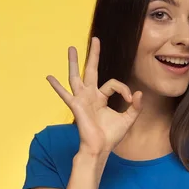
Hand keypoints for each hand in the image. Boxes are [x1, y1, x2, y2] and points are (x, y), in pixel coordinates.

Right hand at [46, 37, 141, 155]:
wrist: (100, 149)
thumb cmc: (111, 136)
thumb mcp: (128, 119)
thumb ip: (135, 106)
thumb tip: (139, 93)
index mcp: (101, 98)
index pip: (113, 83)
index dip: (124, 89)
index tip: (131, 100)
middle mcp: (90, 96)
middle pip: (91, 70)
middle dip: (93, 55)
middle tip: (95, 39)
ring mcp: (81, 99)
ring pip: (76, 77)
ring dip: (73, 62)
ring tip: (71, 48)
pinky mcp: (76, 106)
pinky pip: (65, 94)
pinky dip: (57, 86)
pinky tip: (49, 77)